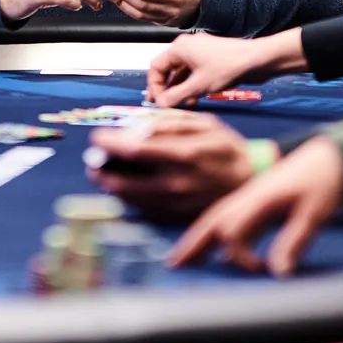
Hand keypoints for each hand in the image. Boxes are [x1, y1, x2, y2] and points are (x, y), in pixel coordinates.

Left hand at [86, 112, 256, 221]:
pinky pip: (140, 210)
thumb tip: (135, 129)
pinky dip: (127, 198)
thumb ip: (169, 124)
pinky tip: (126, 186)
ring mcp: (174, 206)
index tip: (97, 137)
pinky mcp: (174, 219)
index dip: (109, 144)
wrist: (249, 181)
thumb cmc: (225, 147)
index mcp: (183, 155)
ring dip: (110, 185)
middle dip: (100, 170)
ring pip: (128, 199)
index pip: (134, 150)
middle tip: (93, 160)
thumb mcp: (203, 123)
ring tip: (104, 172)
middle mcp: (176, 184)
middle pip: (123, 181)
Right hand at [147, 33, 266, 107]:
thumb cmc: (228, 67)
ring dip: (179, 90)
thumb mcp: (198, 86)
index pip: (156, 67)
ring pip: (182, 73)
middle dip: (166, 89)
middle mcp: (187, 47)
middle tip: (165, 106)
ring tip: (180, 107)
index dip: (154, 87)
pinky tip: (194, 100)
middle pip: (168, 70)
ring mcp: (200, 52)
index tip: (157, 103)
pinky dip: (191, 86)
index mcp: (180, 48)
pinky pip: (194, 73)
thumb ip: (175, 97)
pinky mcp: (211, 59)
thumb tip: (160, 105)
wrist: (258, 60)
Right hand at [169, 137, 342, 275]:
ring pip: (216, 216)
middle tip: (174, 264)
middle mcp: (249, 196)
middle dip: (193, 242)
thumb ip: (294, 241)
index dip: (239, 257)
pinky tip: (213, 245)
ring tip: (181, 257)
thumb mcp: (315, 212)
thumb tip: (277, 273)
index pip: (232, 231)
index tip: (260, 270)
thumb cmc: (324, 179)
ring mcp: (251, 196)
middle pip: (213, 220)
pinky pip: (227, 215)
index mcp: (259, 198)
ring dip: (198, 236)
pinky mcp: (257, 199)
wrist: (332, 155)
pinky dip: (213, 229)